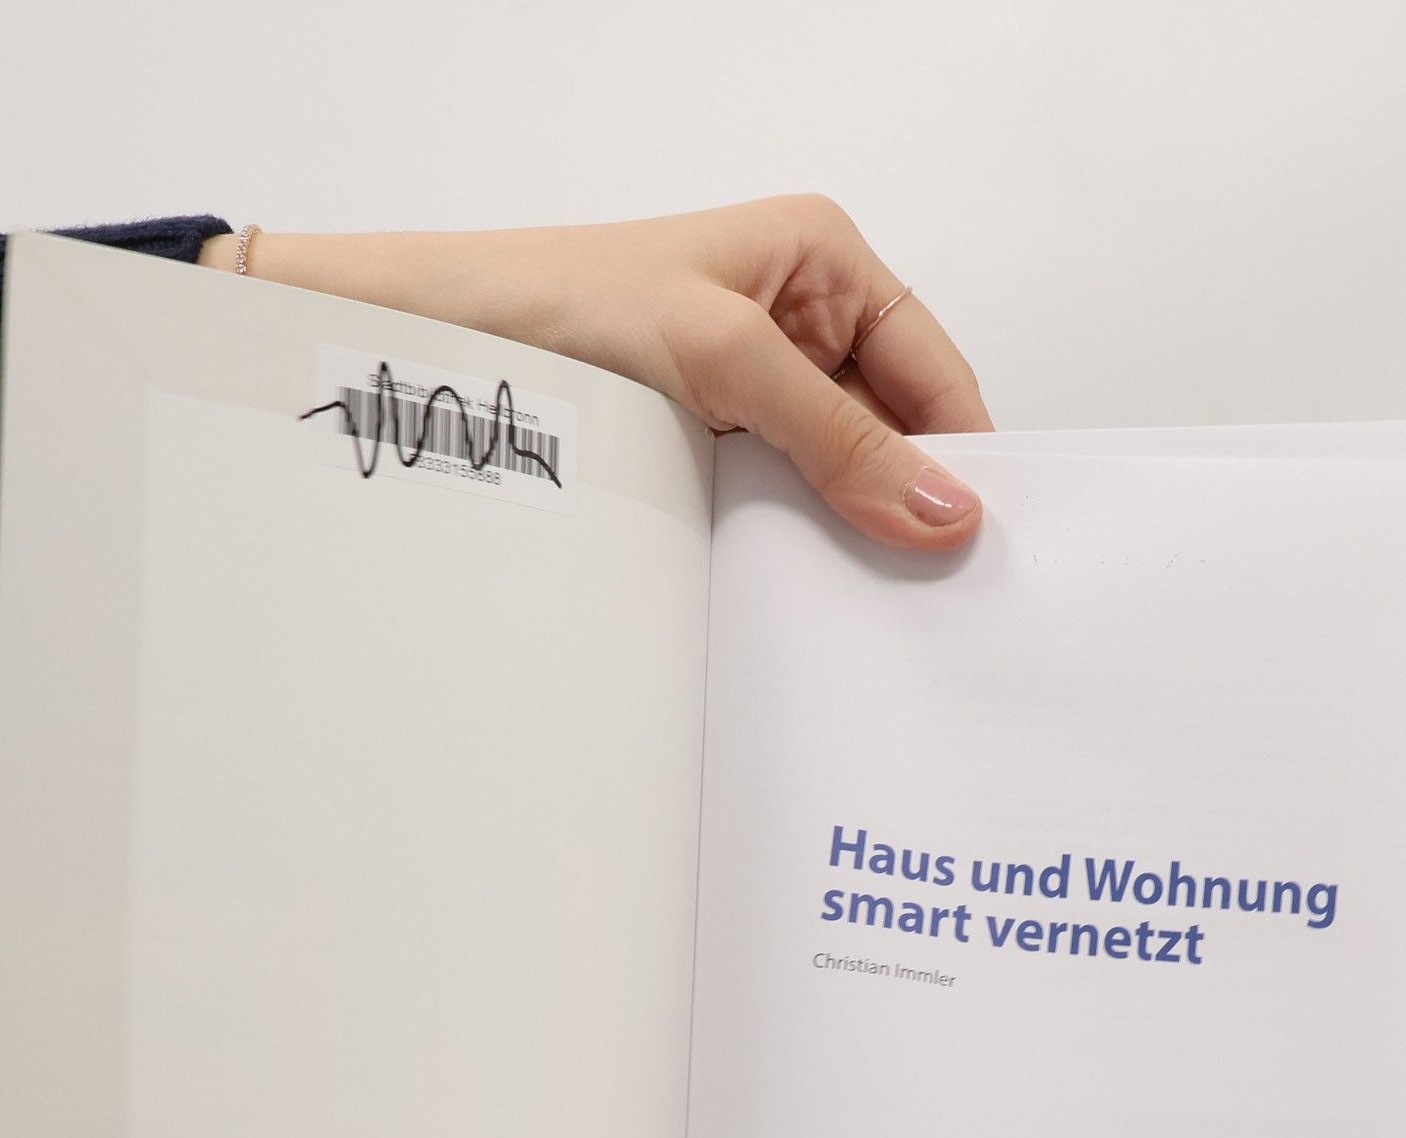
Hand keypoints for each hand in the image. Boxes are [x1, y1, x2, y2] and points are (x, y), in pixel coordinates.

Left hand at [204, 195, 993, 548]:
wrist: (423, 344)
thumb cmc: (549, 302)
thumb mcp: (723, 359)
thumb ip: (839, 439)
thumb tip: (943, 509)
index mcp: (820, 262)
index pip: (934, 374)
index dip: (965, 458)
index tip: (983, 547)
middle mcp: (794, 321)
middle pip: (891, 433)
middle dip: (908, 506)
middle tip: (934, 597)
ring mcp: (748, 390)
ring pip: (835, 478)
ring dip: (848, 535)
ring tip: (871, 607)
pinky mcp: (704, 446)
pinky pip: (776, 504)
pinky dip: (791, 548)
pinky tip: (798, 593)